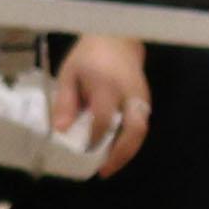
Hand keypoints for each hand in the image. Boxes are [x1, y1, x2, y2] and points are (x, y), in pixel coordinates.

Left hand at [54, 36, 152, 177]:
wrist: (118, 38)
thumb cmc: (89, 55)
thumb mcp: (69, 73)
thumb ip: (65, 102)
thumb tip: (62, 130)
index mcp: (107, 86)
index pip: (104, 119)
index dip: (94, 139)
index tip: (82, 153)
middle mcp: (129, 94)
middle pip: (134, 130)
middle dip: (120, 154)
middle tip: (104, 170)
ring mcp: (141, 98)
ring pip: (141, 131)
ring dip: (127, 152)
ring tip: (110, 166)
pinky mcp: (146, 101)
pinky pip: (141, 125)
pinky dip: (130, 141)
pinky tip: (115, 150)